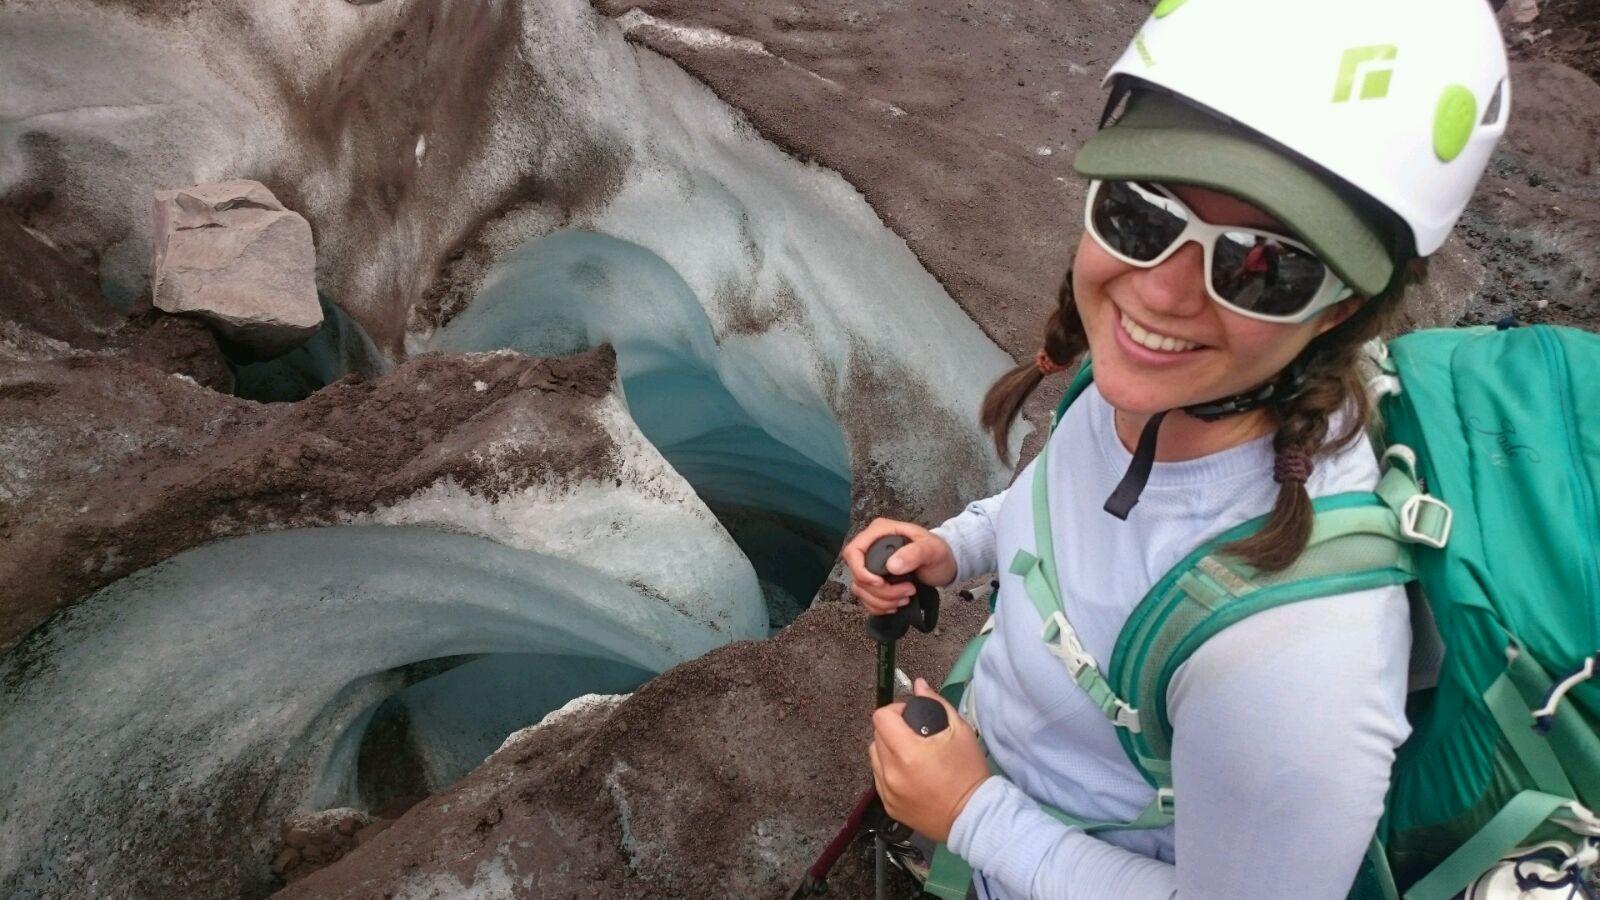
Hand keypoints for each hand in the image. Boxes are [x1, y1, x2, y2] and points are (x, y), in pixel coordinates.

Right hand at [841, 518, 956, 615]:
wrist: (944, 563)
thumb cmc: (938, 551)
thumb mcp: (932, 549)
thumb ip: (914, 553)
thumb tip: (892, 566)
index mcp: (879, 533)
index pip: (853, 552)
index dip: (860, 571)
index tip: (880, 583)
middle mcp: (870, 548)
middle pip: (857, 576)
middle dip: (880, 591)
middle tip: (907, 592)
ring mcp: (871, 566)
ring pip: (861, 590)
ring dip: (881, 601)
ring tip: (905, 599)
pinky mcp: (875, 582)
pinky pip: (866, 599)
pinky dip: (879, 607)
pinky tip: (896, 605)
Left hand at [868, 678, 988, 842]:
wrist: (974, 816)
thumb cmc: (969, 772)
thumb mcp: (960, 731)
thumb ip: (936, 703)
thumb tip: (918, 684)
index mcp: (907, 752)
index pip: (881, 717)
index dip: (895, 711)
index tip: (910, 717)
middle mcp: (891, 772)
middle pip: (876, 735)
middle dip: (892, 729)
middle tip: (914, 735)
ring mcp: (887, 791)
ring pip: (874, 756)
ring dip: (888, 750)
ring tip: (910, 755)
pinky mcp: (888, 805)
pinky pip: (879, 778)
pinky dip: (889, 770)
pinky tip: (909, 773)